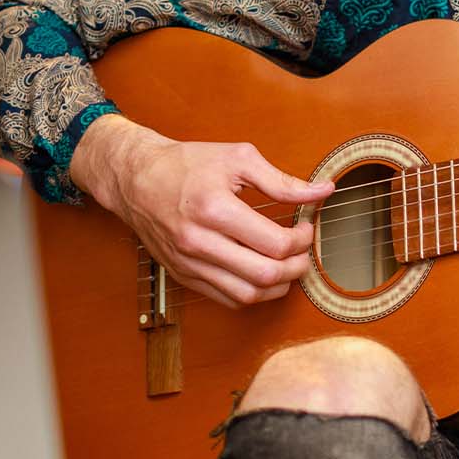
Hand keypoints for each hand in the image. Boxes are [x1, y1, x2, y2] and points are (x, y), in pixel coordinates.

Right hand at [72, 114, 334, 308]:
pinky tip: (264, 275)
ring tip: (288, 265)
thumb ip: (283, 181)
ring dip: (278, 286)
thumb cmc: (187, 164)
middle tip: (304, 251)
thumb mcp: (238, 159)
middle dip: (297, 266)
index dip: (302, 240)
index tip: (307, 227)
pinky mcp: (183, 275)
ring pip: (247, 295)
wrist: (134, 178)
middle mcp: (199, 242)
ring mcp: (189, 263)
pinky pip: (227, 299)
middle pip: (265, 275)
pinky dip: (254, 293)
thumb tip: (324, 190)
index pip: (275, 244)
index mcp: (214, 209)